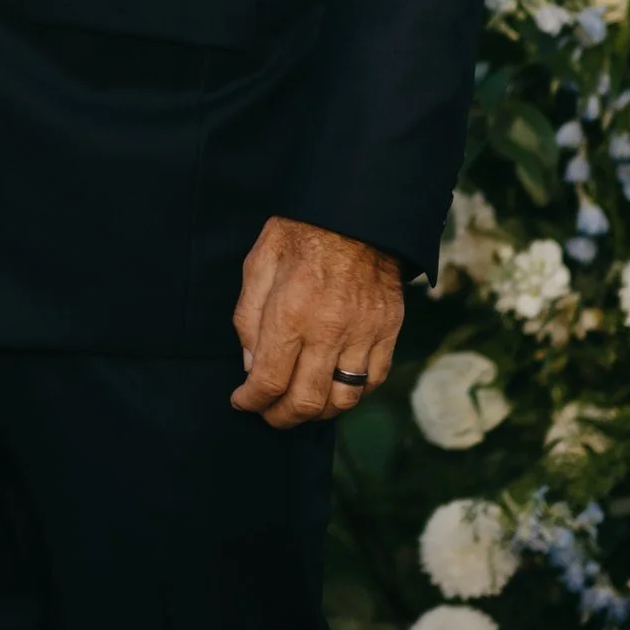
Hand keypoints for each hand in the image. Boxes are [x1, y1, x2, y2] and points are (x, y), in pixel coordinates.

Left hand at [230, 216, 401, 426]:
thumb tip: (250, 366)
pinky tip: (334, 390)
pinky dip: (352, 396)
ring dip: (317, 414)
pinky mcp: (388, 331)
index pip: (269, 381)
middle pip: (305, 401)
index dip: (251, 401)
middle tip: (268, 414)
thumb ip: (248, 319)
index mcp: (291, 312)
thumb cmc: (301, 234)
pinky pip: (373, 381)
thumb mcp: (258, 265)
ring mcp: (363, 333)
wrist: (358, 212)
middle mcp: (329, 329)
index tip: (242, 401)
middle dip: (280, 417)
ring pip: (342, 400)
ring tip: (300, 407)